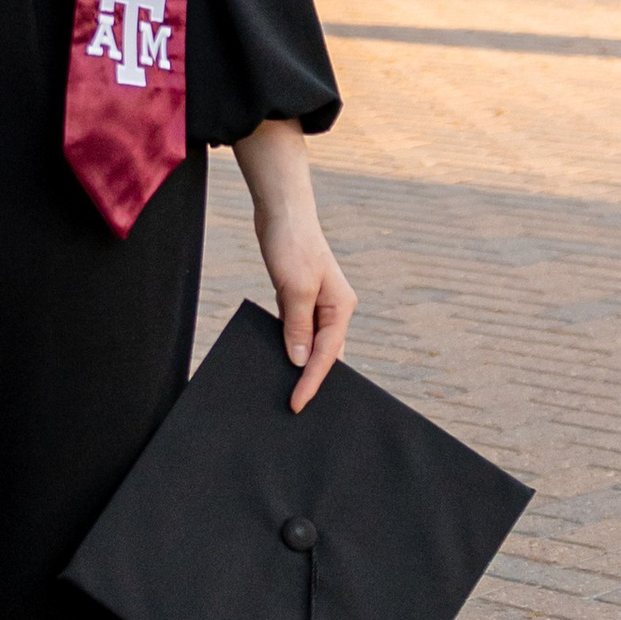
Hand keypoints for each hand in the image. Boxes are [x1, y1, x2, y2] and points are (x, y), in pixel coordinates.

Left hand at [232, 117, 356, 413]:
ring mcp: (317, 304)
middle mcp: (335, 308)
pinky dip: (289, 346)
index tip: (297, 403)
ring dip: (300, 364)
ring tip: (287, 390)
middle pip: (325, 353)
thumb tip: (299, 362)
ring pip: (311, 344)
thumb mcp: (294, 288)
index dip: (312, 382)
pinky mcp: (299, 298)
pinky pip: (297, 331)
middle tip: (297, 407)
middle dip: (312, 379)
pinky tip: (278, 360)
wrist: (281, 212)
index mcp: (342, 306)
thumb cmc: (292, 244)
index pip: (327, 354)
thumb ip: (297, 327)